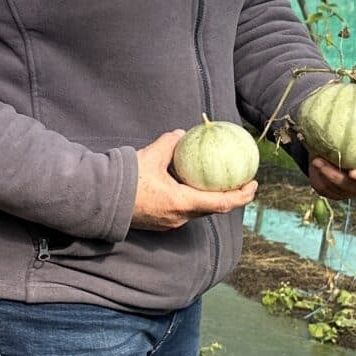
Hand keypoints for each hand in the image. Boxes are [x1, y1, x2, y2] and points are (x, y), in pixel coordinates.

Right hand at [130, 129, 257, 230]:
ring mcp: (170, 222)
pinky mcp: (161, 222)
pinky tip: (189, 186)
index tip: (253, 184)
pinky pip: (184, 211)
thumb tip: (181, 133)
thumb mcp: (151, 155)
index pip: (222, 203)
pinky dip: (193, 199)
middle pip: (213, 209)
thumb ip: (169, 143)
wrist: (102, 200)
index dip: (241, 195)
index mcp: (182, 203)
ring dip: (210, 198)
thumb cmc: (127, 180)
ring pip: (198, 210)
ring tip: (217, 183)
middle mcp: (180, 217)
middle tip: (240, 182)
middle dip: (230, 197)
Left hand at [303, 93, 355, 202]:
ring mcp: (350, 187)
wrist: (345, 132)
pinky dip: (317, 175)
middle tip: (323, 164)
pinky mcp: (334, 188)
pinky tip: (312, 161)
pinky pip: (324, 186)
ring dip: (324, 176)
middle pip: (355, 187)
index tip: (354, 172)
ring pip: (336, 187)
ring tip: (315, 159)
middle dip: (338, 179)